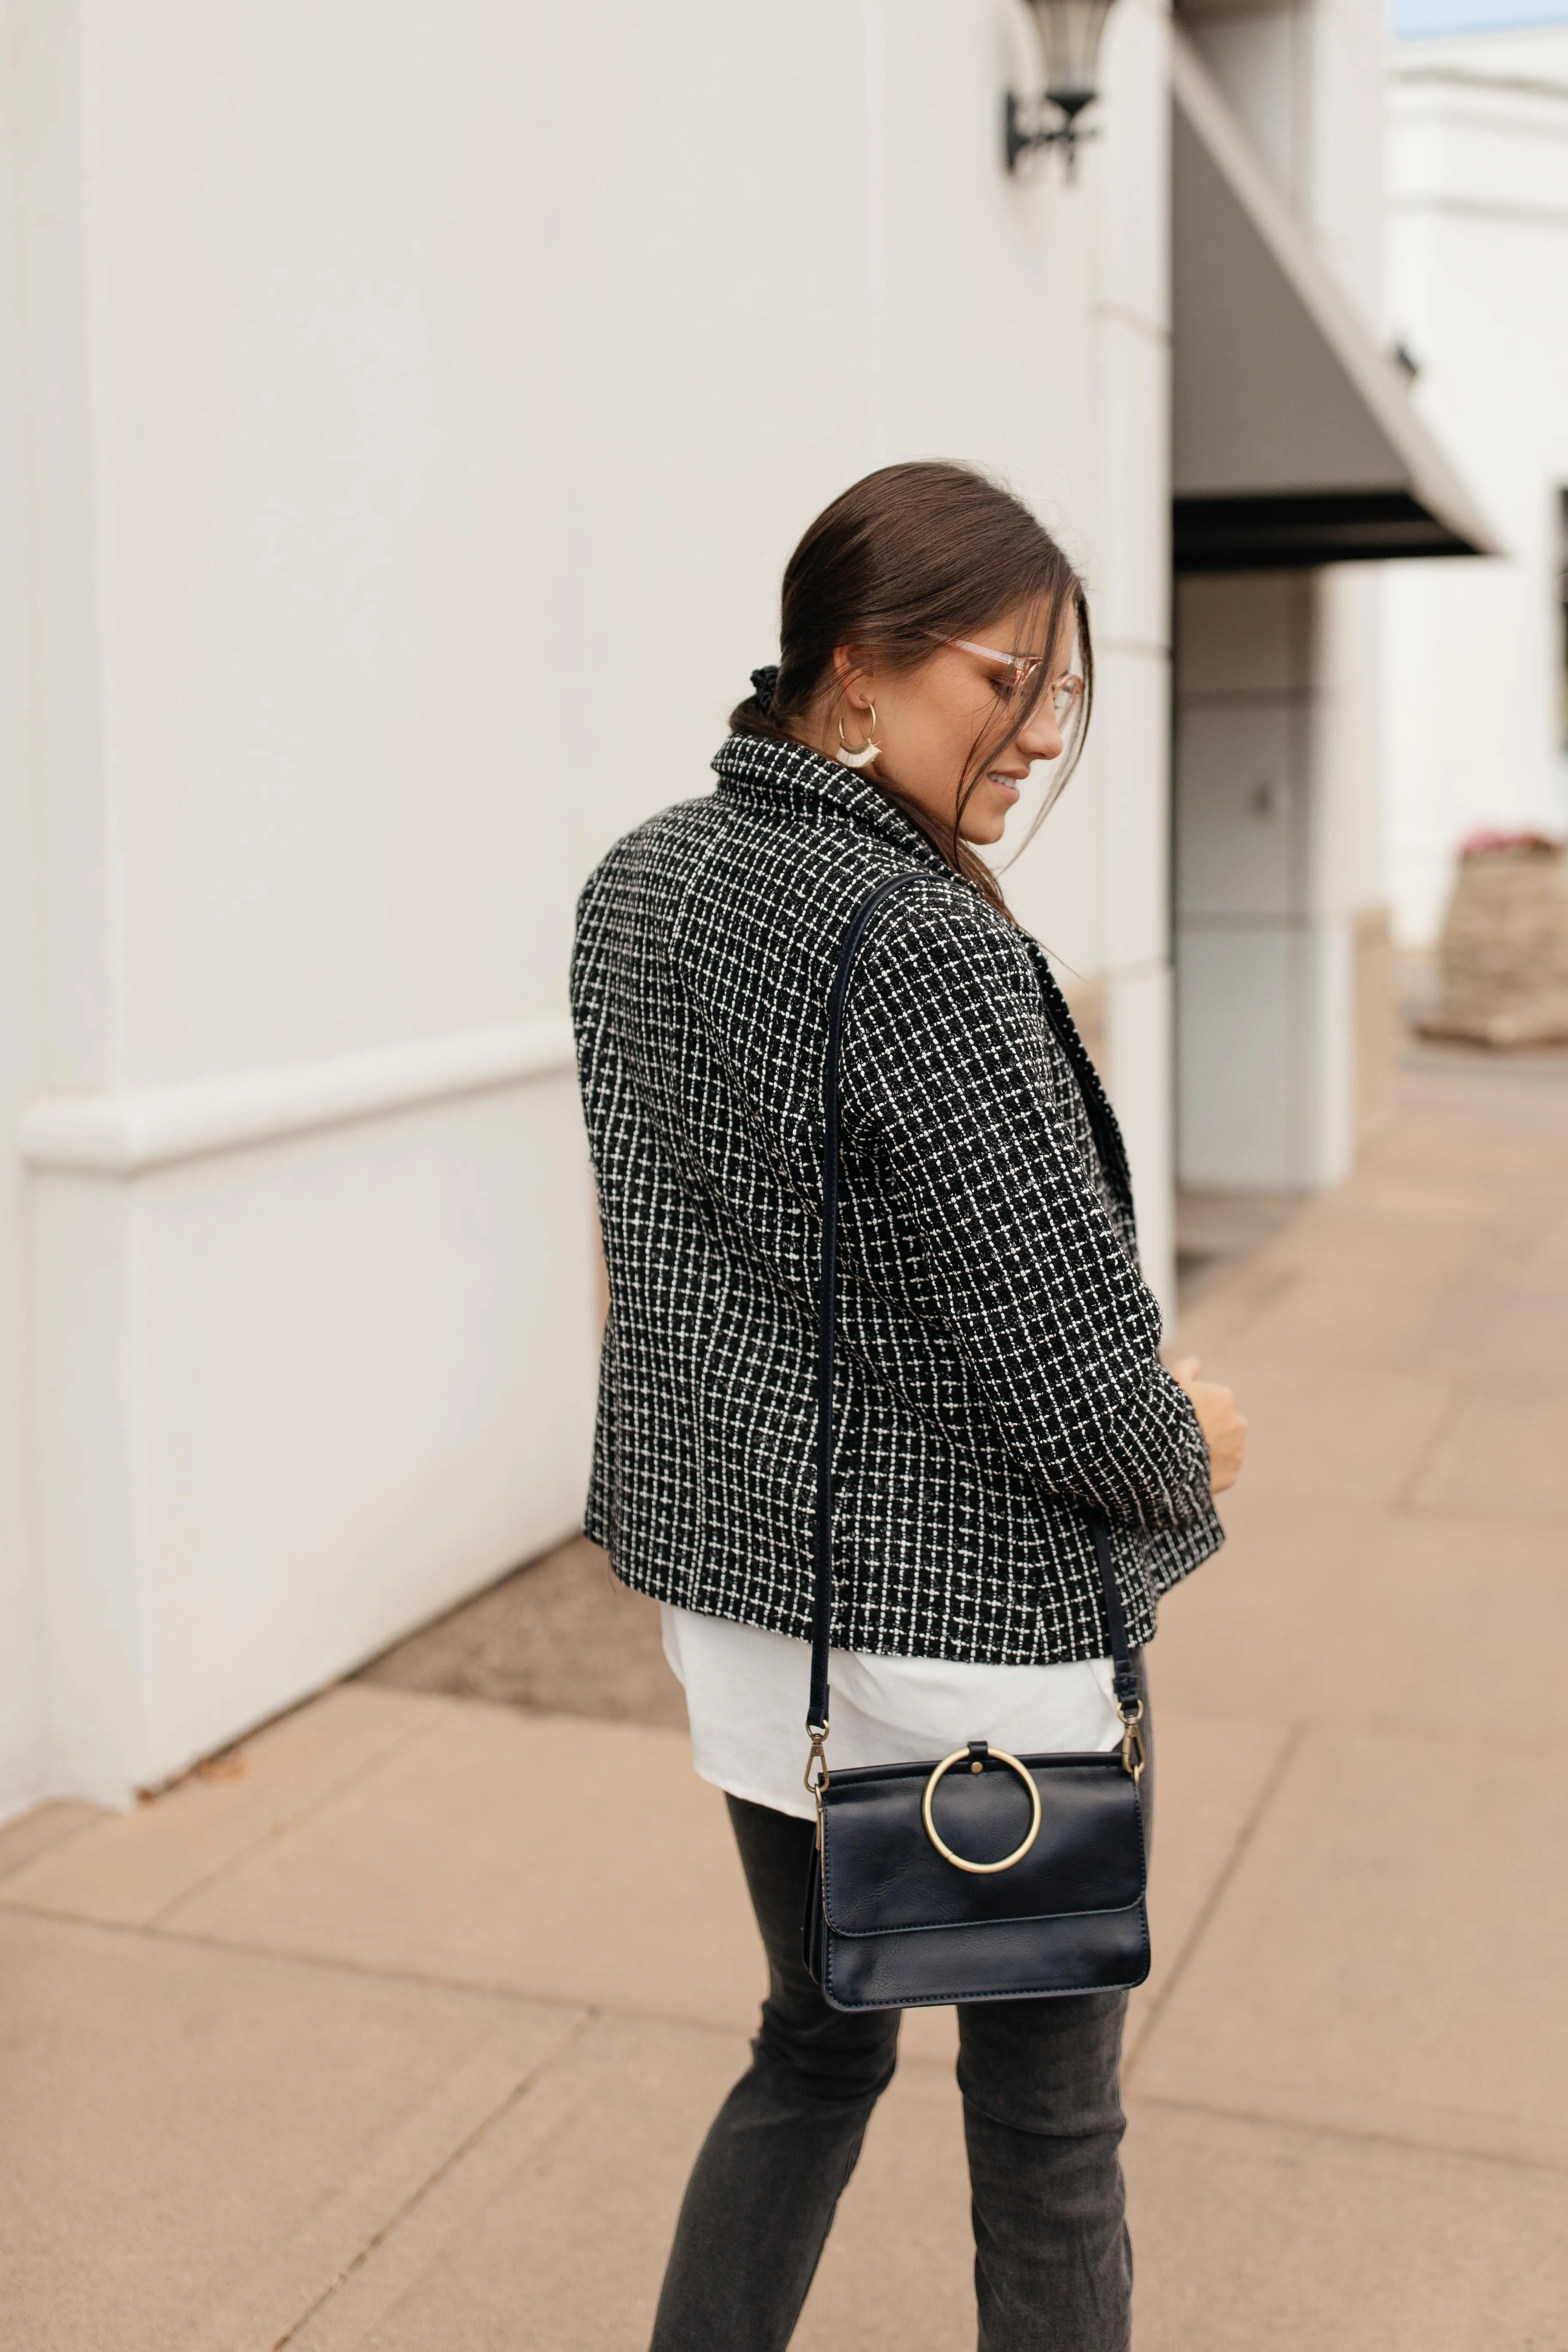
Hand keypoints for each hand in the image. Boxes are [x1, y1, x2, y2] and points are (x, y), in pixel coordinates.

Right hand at [1169, 1356, 1247, 1494]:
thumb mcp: (1171, 1382)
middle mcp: (1238, 1422)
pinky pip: (1222, 1470)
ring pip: (1225, 1447)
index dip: (1195, 1408)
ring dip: (1211, 1449)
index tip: (1180, 1416)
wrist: (1166, 1456)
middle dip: (1208, 1429)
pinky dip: (1211, 1470)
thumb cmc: (1167, 1414)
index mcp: (1224, 1397)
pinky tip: (1192, 1470)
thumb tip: (1195, 1361)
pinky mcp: (1233, 1474)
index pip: (1212, 1401)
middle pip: (1222, 1424)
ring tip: (1186, 1455)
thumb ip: (1186, 1367)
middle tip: (1183, 1436)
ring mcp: (1238, 1450)